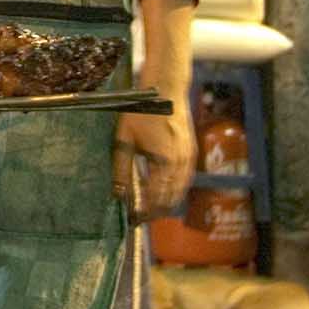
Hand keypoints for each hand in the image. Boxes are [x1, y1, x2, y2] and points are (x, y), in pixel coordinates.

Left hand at [113, 101, 194, 222]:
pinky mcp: (191, 153)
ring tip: (147, 206)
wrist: (166, 89)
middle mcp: (180, 164)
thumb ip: (121, 168)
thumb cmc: (142, 110)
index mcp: (164, 162)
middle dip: (155, 211)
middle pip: (170, 200)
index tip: (133, 219)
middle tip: (138, 216)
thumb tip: (117, 194)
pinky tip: (160, 189)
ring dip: (164, 202)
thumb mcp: (124, 140)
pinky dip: (173, 190)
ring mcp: (188, 158)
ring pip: (179, 192)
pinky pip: (184, 180)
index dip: (144, 212)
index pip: (155, 199)